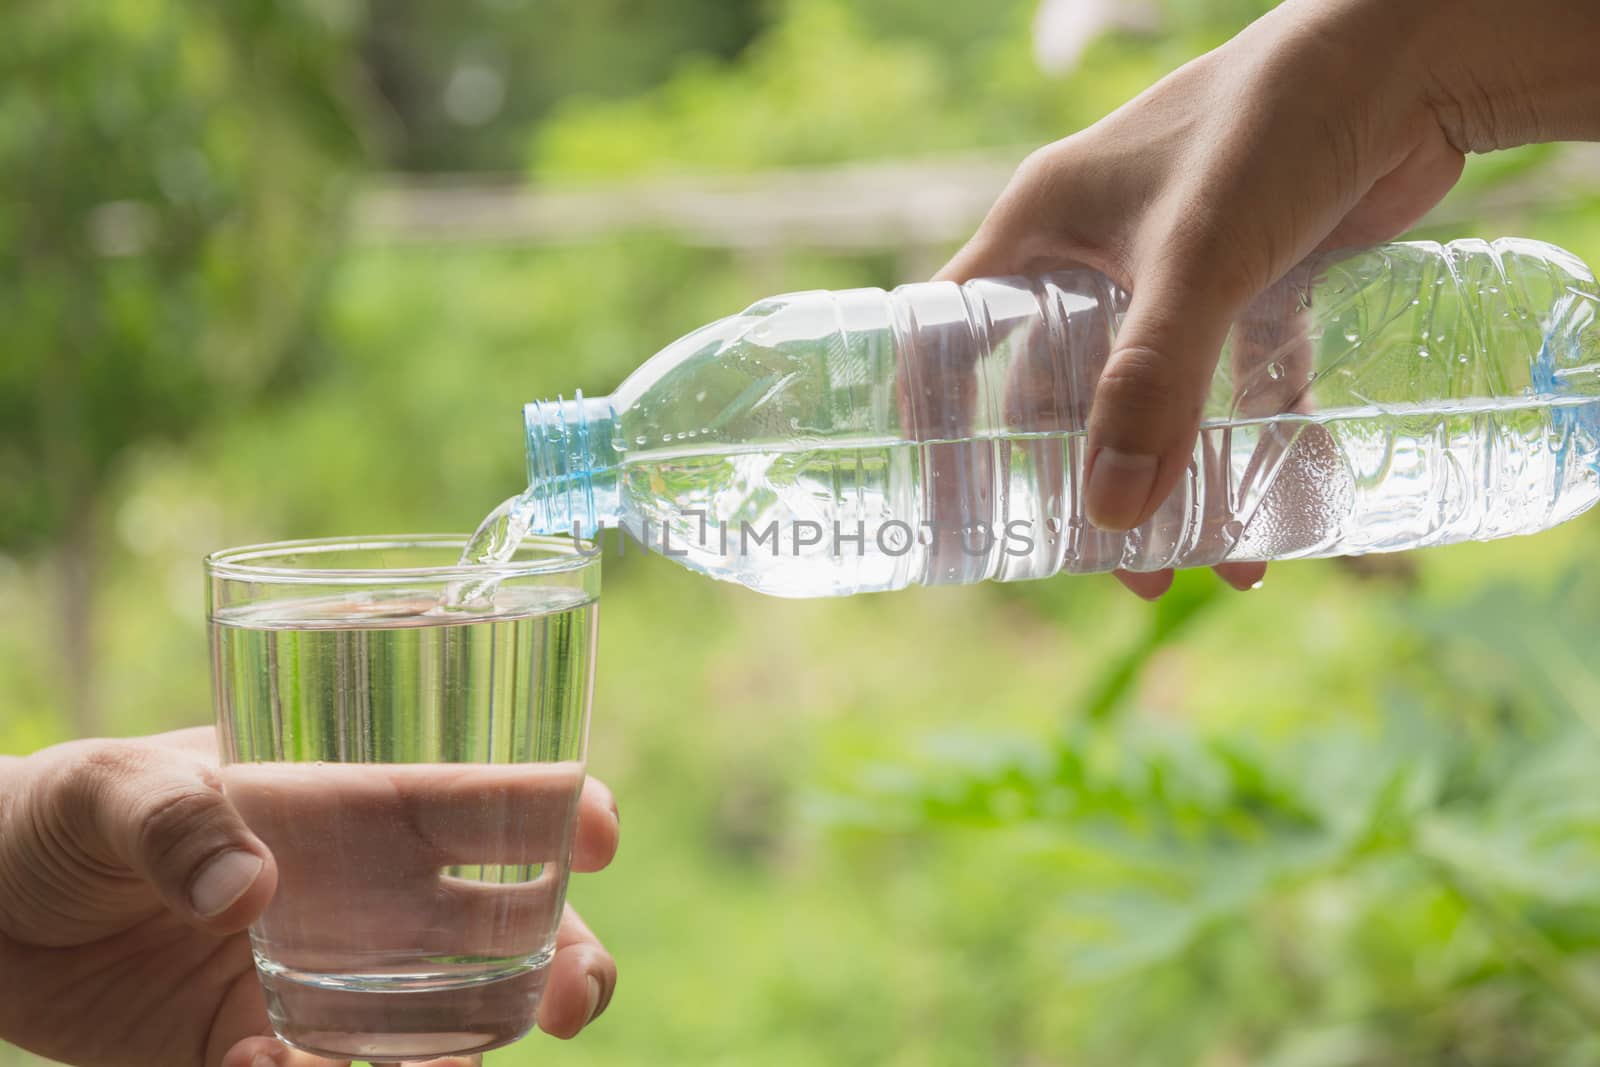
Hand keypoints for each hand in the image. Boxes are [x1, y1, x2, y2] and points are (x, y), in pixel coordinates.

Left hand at [0, 728, 619, 1066]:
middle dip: (568, 961)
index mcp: (359, 807)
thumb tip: (249, 889)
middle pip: (513, 931)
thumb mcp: (106, 784)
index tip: (600, 831)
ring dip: (456, 1056)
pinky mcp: (266, 1052)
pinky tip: (252, 1065)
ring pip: (446, 1026)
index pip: (492, 803)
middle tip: (572, 1002)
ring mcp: (330, 982)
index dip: (566, 808)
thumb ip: (173, 816)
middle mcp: (371, 899)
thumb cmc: (60, 812)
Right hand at [937, 0, 1599, 597]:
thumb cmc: (1276, 127)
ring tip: (1201, 558)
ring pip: (1152, 392)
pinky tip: (1278, 512)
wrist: (1413, 60)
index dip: (939, 416)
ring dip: (1173, 476)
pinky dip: (1250, 441)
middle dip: (1080, 476)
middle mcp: (1097, 248)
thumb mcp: (1198, 260)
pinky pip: (1233, 379)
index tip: (947, 500)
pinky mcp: (1253, 279)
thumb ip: (1152, 386)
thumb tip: (1114, 518)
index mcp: (1043, 228)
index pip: (954, 332)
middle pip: (1058, 382)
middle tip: (1102, 559)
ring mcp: (1175, 265)